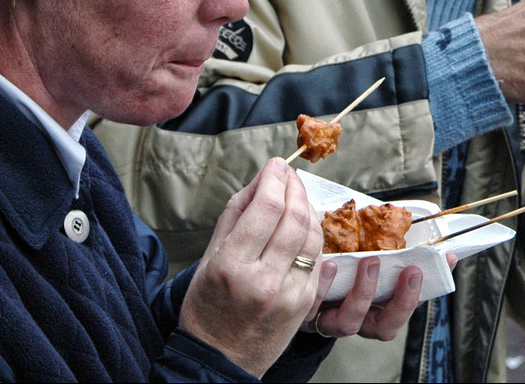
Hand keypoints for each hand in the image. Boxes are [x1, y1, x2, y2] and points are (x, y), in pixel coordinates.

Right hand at [178, 158, 322, 378]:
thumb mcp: (209, 258)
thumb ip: (235, 216)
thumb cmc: (208, 306)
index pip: (265, 208)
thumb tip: (260, 181)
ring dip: (307, 208)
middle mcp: (263, 280)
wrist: (219, 358)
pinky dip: (312, 236)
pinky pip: (316, 259)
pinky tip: (304, 225)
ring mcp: (288, 294)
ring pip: (311, 236)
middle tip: (289, 175)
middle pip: (293, 218)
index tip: (275, 165)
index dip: (274, 179)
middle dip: (295, 187)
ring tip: (298, 196)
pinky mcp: (305, 304)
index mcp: (232, 265)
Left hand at [300, 257, 418, 340]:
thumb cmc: (338, 271)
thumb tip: (431, 245)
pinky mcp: (303, 313)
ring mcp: (329, 321)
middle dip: (400, 302)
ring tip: (369, 262)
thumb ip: (394, 257)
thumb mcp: (365, 265)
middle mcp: (355, 321)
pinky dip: (324, 286)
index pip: (399, 316)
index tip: (419, 271)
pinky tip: (330, 264)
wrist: (294, 282)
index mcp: (373, 313)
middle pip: (383, 328)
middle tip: (408, 271)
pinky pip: (313, 308)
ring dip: (363, 293)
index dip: (412, 300)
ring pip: (348, 323)